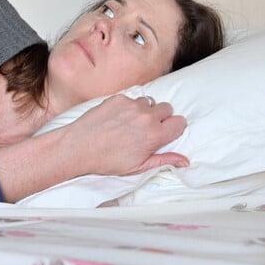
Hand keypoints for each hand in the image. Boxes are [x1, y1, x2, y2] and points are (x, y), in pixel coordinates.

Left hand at [67, 94, 188, 175]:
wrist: (79, 146)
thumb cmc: (107, 160)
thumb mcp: (139, 167)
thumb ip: (164, 160)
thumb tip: (185, 161)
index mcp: (155, 135)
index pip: (180, 122)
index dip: (174, 128)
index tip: (166, 133)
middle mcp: (146, 116)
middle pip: (167, 108)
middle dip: (161, 117)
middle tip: (147, 128)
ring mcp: (131, 105)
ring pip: (148, 102)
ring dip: (144, 110)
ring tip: (131, 123)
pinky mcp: (117, 98)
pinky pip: (130, 98)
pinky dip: (127, 106)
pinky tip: (117, 118)